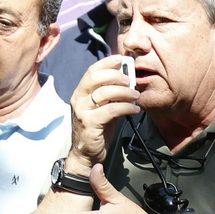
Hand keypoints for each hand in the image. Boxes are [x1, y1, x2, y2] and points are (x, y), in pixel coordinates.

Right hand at [67, 57, 140, 171]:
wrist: (86, 154)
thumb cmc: (97, 129)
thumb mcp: (103, 107)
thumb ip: (111, 93)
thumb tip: (128, 79)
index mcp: (80, 92)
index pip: (91, 71)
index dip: (107, 62)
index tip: (121, 59)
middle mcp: (78, 99)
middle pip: (96, 78)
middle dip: (116, 75)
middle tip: (131, 80)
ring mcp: (82, 111)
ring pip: (104, 92)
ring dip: (124, 91)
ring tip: (136, 95)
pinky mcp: (89, 124)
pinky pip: (110, 110)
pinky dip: (125, 107)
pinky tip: (134, 109)